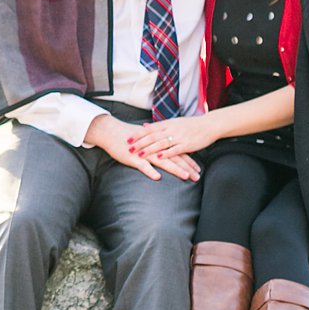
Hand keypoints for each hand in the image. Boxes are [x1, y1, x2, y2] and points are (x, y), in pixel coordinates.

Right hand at [85, 116, 200, 182]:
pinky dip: (150, 171)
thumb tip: (168, 149)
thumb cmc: (129, 137)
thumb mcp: (146, 139)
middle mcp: (154, 148)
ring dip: (175, 169)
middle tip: (197, 177)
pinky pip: (143, 165)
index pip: (177, 152)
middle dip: (187, 167)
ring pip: (162, 162)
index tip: (198, 169)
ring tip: (186, 176)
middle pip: (174, 158)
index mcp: (158, 143)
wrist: (111, 131)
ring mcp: (144, 153)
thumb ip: (158, 145)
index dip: (188, 161)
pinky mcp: (132, 158)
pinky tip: (158, 178)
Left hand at [125, 114, 218, 159]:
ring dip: (149, 149)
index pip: (149, 129)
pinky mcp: (187, 145)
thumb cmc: (191, 124)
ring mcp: (179, 137)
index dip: (138, 134)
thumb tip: (144, 126)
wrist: (209, 125)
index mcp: (167, 124)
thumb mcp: (173, 122)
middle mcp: (171, 129)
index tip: (128, 139)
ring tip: (139, 154)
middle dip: (140, 143)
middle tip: (129, 148)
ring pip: (161, 143)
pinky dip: (166, 154)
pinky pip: (175, 150)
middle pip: (152, 136)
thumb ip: (159, 125)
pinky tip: (158, 158)